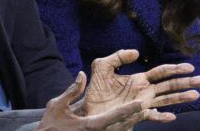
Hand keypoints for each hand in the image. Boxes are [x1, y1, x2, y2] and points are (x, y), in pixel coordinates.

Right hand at [35, 71, 150, 130]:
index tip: (140, 104)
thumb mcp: (56, 105)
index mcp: (90, 126)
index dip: (128, 110)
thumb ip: (72, 91)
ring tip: (145, 111)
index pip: (113, 117)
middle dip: (135, 116)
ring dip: (132, 121)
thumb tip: (82, 74)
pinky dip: (124, 126)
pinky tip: (130, 120)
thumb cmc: (50, 124)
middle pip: (122, 126)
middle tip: (149, 106)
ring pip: (120, 130)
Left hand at [83, 49, 199, 121]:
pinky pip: (151, 117)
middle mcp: (144, 92)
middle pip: (170, 85)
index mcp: (139, 79)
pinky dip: (161, 117)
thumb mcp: (102, 66)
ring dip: (181, 97)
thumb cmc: (95, 90)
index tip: (190, 67)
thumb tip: (137, 53)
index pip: (161, 72)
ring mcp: (142, 104)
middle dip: (187, 82)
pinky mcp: (135, 116)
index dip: (175, 69)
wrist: (86, 110)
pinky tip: (171, 117)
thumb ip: (118, 57)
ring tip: (196, 95)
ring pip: (166, 99)